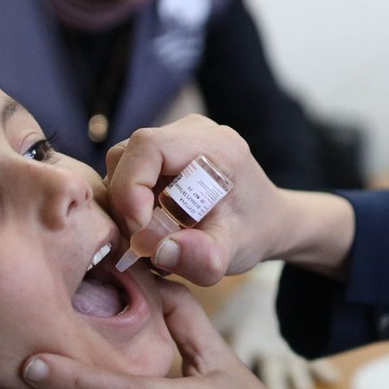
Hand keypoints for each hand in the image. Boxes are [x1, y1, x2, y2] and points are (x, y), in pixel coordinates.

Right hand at [105, 116, 287, 284]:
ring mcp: (176, 137)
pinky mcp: (164, 152)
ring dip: (124, 205)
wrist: (265, 219)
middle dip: (125, 202)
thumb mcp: (235, 253)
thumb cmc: (253, 232)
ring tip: (150, 236)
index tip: (140, 230)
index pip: (149, 146)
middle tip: (142, 241)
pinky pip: (128, 171)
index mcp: (217, 146)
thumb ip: (203, 257)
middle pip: (128, 154)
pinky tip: (151, 225)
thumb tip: (159, 251)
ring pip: (122, 164)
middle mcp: (194, 131)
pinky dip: (130, 202)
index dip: (131, 187)